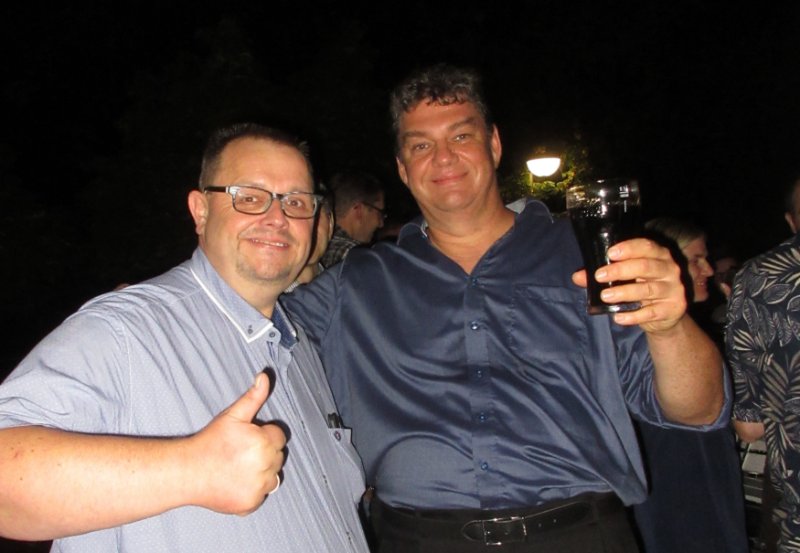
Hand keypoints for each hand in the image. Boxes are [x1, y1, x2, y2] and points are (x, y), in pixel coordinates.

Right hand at [189, 373, 285, 514]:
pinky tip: (236, 482)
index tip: (247, 439)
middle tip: (240, 453)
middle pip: (278, 456)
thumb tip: (264, 376)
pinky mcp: (251, 503)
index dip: (263, 435)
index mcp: (263, 442)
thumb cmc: (209, 442)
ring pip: (273, 477)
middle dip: (264, 453)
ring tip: (238, 467)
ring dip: (262, 472)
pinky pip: (262, 495)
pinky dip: (253, 490)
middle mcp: (265, 465)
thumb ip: (254, 397)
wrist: (187, 471)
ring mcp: (259, 487)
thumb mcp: (232, 415)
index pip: (278, 436)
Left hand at [572, 237, 686, 332]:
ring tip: (605, 296)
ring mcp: (674, 290)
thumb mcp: (626, 278)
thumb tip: (577, 277)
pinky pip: (651, 313)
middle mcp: (670, 270)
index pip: (646, 246)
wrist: (666, 315)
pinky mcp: (673, 309)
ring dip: (624, 293)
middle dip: (621, 270)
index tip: (610, 254)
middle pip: (646, 266)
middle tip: (599, 276)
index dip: (629, 248)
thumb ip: (604, 275)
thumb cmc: (642, 287)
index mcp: (659, 255)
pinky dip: (633, 316)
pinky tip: (618, 317)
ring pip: (648, 289)